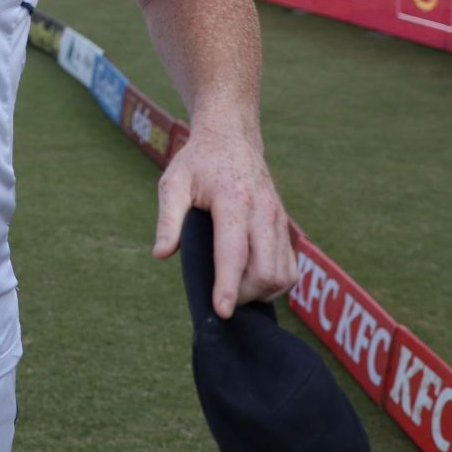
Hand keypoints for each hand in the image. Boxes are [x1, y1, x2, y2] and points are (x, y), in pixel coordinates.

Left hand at [152, 128, 295, 318]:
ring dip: (260, 293)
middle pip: (265, 271)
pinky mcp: (285, 227)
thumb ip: (168, 219)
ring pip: (282, 275)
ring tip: (234, 289)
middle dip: (243, 294)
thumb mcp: (173, 183)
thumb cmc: (197, 163)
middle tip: (219, 296)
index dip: (228, 286)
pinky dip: (274, 284)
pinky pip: (290, 269)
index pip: (234, 253)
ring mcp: (278, 220)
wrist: (232, 139)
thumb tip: (161, 254)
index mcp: (233, 200)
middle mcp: (263, 212)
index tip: (222, 312)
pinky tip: (252, 281)